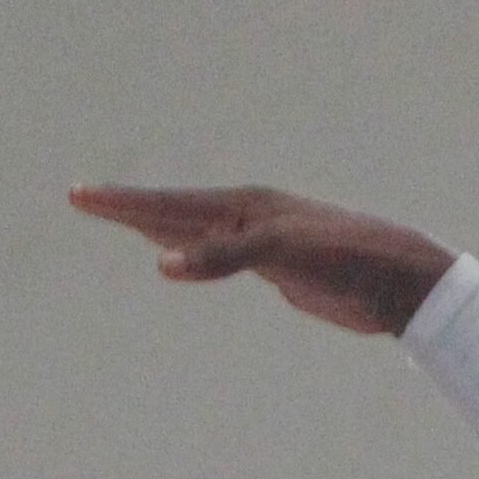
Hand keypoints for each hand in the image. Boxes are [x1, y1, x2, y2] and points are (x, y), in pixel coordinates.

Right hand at [68, 183, 456, 334]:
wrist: (398, 282)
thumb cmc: (346, 258)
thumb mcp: (281, 252)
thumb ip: (221, 256)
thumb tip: (161, 265)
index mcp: (245, 206)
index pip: (168, 203)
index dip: (122, 203)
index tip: (79, 195)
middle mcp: (248, 218)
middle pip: (174, 211)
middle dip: (128, 208)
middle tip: (82, 198)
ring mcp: (261, 243)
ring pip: (195, 233)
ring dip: (157, 227)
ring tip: (123, 221)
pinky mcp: (278, 269)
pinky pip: (218, 258)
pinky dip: (190, 255)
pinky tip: (182, 261)